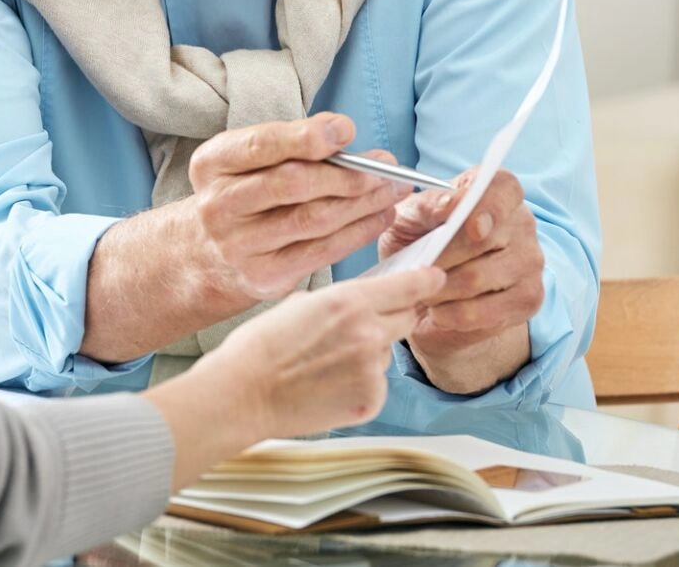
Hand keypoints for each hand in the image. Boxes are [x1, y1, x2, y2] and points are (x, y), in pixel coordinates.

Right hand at [144, 267, 450, 487]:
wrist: (243, 392)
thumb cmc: (261, 345)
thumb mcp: (301, 303)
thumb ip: (342, 301)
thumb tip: (366, 301)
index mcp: (350, 301)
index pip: (409, 286)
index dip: (426, 280)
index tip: (435, 277)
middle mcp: (369, 333)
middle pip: (407, 318)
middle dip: (394, 316)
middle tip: (365, 324)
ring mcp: (372, 370)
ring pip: (387, 352)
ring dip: (370, 352)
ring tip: (328, 361)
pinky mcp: (370, 400)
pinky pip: (377, 383)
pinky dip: (361, 382)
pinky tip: (329, 383)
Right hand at [184, 113, 410, 301]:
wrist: (206, 255)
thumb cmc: (241, 193)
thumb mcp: (246, 160)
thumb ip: (289, 144)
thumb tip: (345, 136)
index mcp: (213, 164)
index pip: (261, 145)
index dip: (306, 137)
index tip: (347, 130)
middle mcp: (220, 204)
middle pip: (293, 184)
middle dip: (347, 173)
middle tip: (386, 166)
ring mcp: (241, 245)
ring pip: (314, 219)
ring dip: (363, 202)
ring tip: (394, 188)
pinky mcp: (265, 276)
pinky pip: (323, 251)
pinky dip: (359, 232)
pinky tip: (381, 216)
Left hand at [377, 168, 544, 393]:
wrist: (431, 284)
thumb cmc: (421, 238)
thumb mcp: (413, 215)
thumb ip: (428, 205)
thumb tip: (447, 205)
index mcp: (496, 191)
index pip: (503, 188)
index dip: (486, 205)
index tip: (462, 222)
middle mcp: (522, 222)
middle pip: (484, 241)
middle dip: (439, 258)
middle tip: (415, 271)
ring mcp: (530, 261)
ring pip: (478, 279)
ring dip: (439, 289)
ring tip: (420, 292)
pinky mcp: (528, 299)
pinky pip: (485, 313)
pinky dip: (452, 315)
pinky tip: (437, 312)